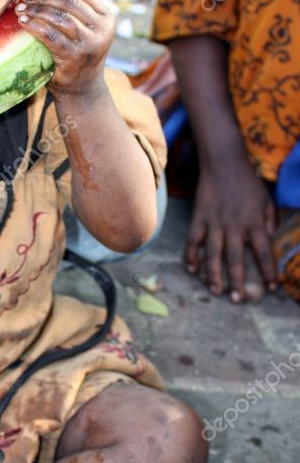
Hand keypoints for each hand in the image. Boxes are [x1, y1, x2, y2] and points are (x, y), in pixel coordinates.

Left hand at [15, 0, 115, 96]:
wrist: (82, 88)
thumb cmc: (77, 54)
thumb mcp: (84, 29)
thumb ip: (73, 10)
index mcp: (107, 16)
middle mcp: (102, 29)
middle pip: (68, 1)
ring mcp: (89, 43)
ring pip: (59, 16)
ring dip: (36, 9)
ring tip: (21, 8)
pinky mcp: (74, 56)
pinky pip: (50, 34)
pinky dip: (34, 25)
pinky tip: (23, 22)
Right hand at [186, 159, 277, 301]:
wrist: (224, 163)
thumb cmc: (248, 182)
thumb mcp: (266, 200)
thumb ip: (269, 220)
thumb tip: (269, 238)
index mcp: (255, 223)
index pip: (264, 253)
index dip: (268, 272)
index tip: (271, 288)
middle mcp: (235, 226)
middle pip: (236, 259)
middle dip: (238, 281)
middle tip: (237, 300)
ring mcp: (215, 223)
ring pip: (213, 254)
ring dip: (213, 274)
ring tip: (215, 291)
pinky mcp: (199, 218)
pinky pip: (193, 240)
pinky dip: (191, 255)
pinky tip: (192, 269)